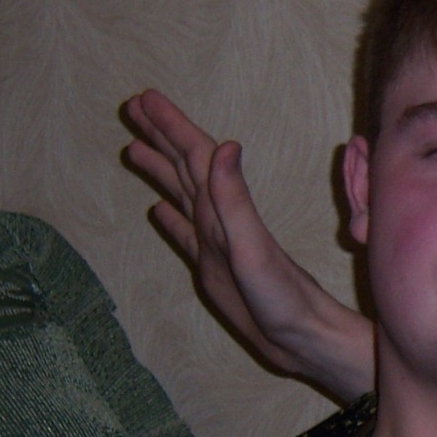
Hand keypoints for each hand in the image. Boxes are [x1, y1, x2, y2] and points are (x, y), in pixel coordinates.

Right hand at [123, 89, 376, 396]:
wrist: (302, 337)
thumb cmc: (283, 298)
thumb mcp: (253, 247)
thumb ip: (235, 200)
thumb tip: (224, 146)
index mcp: (225, 208)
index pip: (193, 155)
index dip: (170, 126)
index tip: (144, 99)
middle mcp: (218, 218)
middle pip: (184, 166)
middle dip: (160, 136)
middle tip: (134, 107)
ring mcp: (215, 241)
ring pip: (180, 193)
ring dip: (160, 169)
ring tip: (134, 148)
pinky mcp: (213, 267)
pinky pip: (184, 235)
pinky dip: (170, 219)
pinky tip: (157, 210)